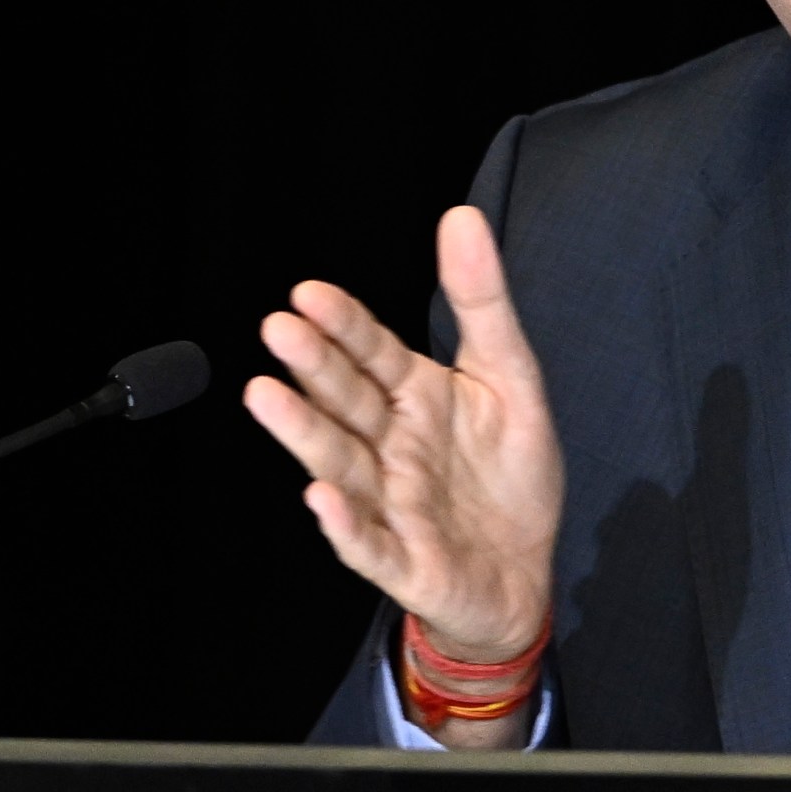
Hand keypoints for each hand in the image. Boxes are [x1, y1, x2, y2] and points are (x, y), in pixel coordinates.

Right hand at [244, 207, 563, 684]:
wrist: (524, 573)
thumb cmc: (508, 477)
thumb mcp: (511, 376)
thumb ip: (482, 301)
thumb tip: (462, 219)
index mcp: (415, 399)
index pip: (372, 354)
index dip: (343, 325)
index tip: (309, 293)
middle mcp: (392, 447)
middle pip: (347, 402)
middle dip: (314, 368)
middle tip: (278, 329)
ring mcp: (392, 505)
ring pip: (341, 465)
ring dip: (304, 433)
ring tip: (266, 395)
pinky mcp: (406, 562)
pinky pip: (369, 545)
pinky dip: (345, 525)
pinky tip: (322, 500)